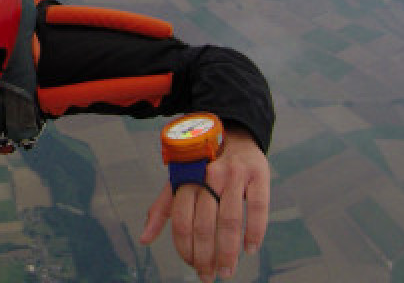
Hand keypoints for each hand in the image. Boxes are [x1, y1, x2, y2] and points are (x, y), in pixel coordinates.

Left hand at [140, 127, 269, 280]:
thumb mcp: (179, 180)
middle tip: (208, 276)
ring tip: (227, 271)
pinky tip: (249, 249)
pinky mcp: (259, 175)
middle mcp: (209, 175)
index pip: (182, 221)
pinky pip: (258, 208)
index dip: (186, 248)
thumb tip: (144, 239)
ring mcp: (235, 174)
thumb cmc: (202, 165)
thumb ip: (162, 209)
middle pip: (205, 225)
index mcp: (187, 178)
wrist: (233, 135)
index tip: (191, 265)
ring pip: (230, 220)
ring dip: (228, 251)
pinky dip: (254, 232)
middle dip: (206, 257)